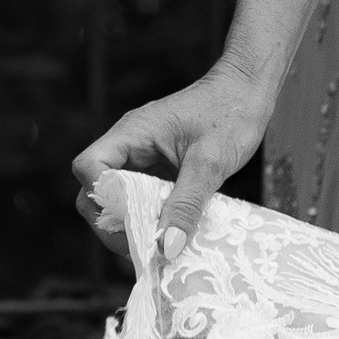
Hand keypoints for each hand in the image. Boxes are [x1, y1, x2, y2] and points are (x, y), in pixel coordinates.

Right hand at [73, 62, 271, 266]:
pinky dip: (151, 216)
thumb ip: (186, 204)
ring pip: (117, 197)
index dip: (101, 199)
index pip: (90, 168)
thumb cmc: (232, 113)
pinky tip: (171, 231)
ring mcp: (141, 156)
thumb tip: (165, 248)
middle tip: (144, 247)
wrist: (248, 89)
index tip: (130, 223)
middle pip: (95, 190)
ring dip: (133, 222)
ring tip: (159, 245)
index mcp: (131, 133)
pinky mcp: (157, 166)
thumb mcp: (211, 163)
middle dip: (113, 222)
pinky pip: (141, 196)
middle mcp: (129, 144)